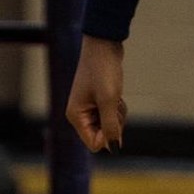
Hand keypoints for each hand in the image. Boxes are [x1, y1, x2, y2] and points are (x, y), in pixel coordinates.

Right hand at [65, 35, 127, 151]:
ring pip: (108, 125)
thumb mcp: (109, 101)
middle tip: (116, 106)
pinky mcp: (97, 100)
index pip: (94, 144)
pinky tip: (117, 94)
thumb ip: (111, 126)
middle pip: (101, 136)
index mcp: (76, 116)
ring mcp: (88, 107)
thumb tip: (114, 148)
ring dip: (117, 116)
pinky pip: (110, 115)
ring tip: (117, 98)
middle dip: (114, 125)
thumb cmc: (103, 71)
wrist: (104, 44)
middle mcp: (79, 113)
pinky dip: (117, 108)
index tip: (115, 120)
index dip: (108, 137)